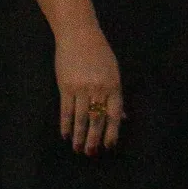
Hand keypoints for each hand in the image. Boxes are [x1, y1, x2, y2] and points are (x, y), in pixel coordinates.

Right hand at [54, 23, 124, 154]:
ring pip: (80, 118)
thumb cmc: (99, 53)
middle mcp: (98, 90)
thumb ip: (116, 96)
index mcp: (113, 87)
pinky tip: (64, 134)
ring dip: (78, 136)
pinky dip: (65, 124)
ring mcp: (81, 89)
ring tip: (77, 149)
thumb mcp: (114, 73)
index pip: (114, 115)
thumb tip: (123, 118)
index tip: (109, 146)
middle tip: (91, 154)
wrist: (79, 35)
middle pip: (96, 120)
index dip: (112, 132)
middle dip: (94, 139)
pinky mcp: (65, 86)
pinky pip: (65, 110)